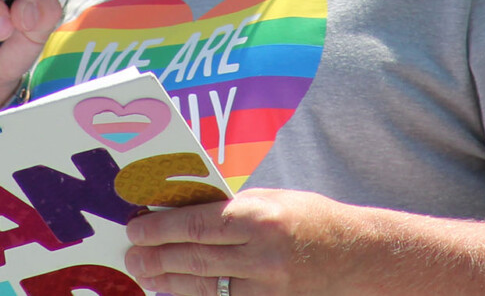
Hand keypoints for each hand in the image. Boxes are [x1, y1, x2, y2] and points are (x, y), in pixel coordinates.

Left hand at [124, 188, 366, 295]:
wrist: (353, 252)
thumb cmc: (306, 217)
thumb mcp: (267, 198)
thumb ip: (227, 207)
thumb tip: (179, 211)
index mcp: (260, 216)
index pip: (199, 223)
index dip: (162, 228)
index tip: (136, 228)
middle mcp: (263, 253)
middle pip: (196, 258)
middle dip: (157, 258)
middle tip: (132, 256)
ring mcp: (267, 285)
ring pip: (206, 286)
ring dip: (170, 282)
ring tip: (146, 275)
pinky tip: (177, 290)